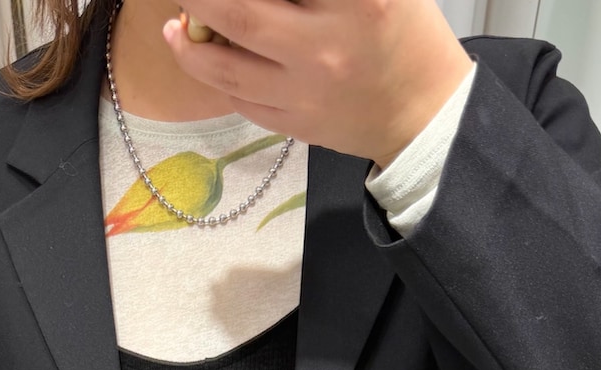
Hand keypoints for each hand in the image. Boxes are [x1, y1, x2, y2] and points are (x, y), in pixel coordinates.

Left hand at [164, 0, 472, 166]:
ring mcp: (306, 93)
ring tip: (177, 25)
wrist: (423, 113)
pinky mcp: (296, 125)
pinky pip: (240, 100)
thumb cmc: (401, 31)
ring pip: (226, 67)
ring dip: (189, 43)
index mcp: (357, 0)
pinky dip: (213, 75)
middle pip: (240, 13)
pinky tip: (200, 54)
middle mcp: (324, 47)